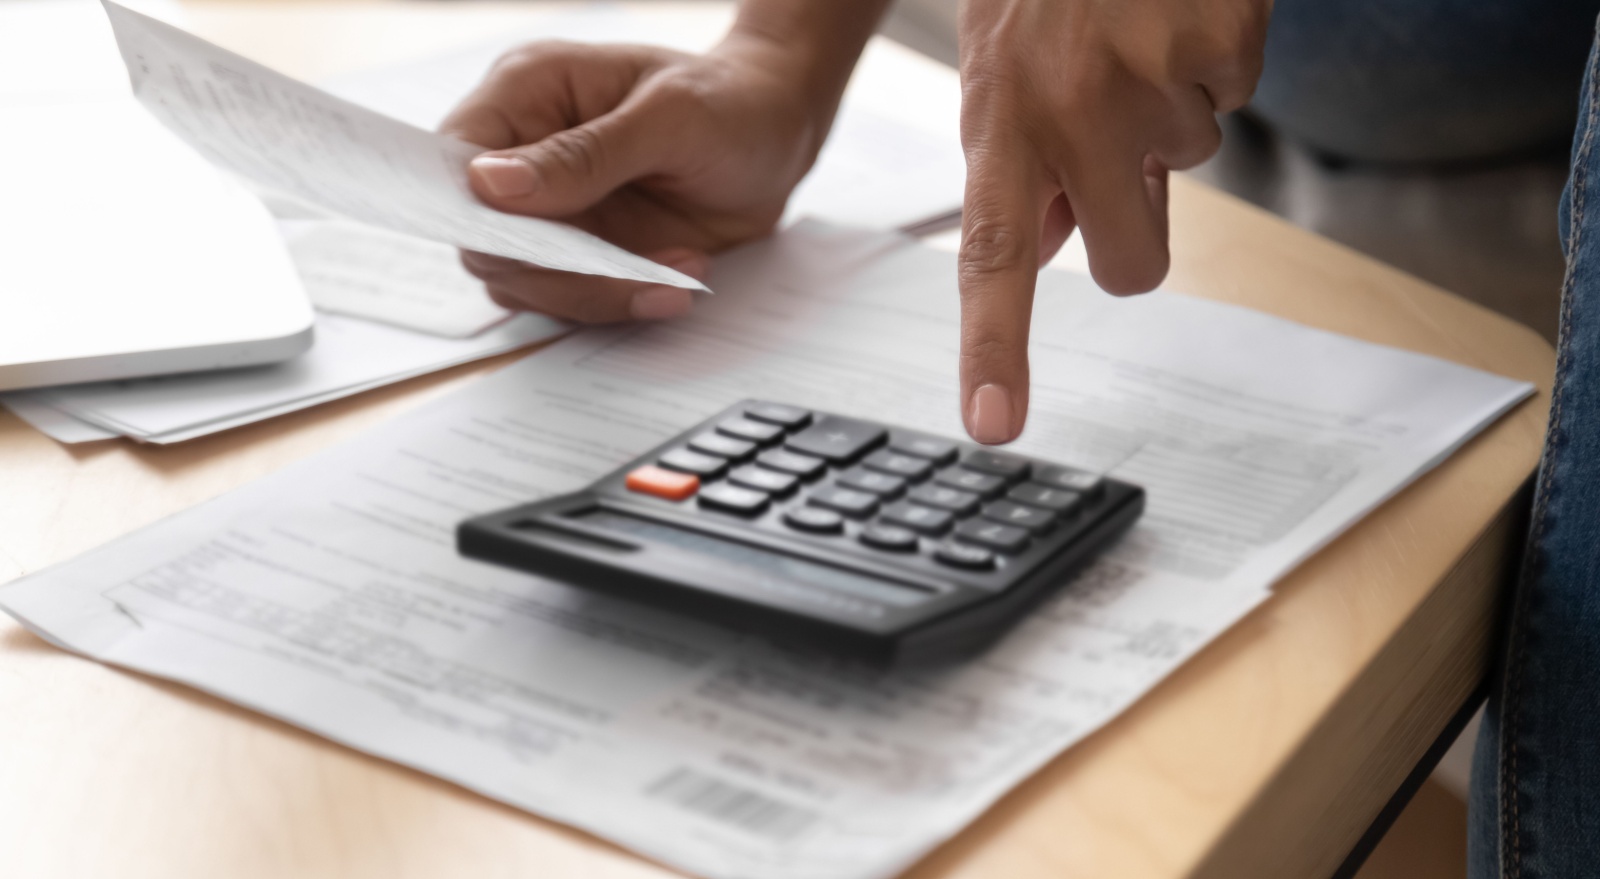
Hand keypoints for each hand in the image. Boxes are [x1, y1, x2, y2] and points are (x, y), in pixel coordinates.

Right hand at [440, 35, 837, 322]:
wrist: (780, 135)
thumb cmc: (729, 102)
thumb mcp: (669, 118)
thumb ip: (584, 154)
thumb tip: (490, 185)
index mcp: (526, 94)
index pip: (454, 159)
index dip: (471, 210)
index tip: (524, 240)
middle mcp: (525, 155)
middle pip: (484, 238)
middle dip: (553, 269)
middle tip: (628, 270)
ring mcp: (554, 210)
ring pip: (524, 283)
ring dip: (598, 292)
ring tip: (677, 270)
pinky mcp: (586, 252)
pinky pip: (574, 300)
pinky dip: (626, 301)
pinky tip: (680, 276)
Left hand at [955, 0, 1269, 442]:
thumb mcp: (1002, 68)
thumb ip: (1023, 167)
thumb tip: (1043, 255)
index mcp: (1000, 119)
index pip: (989, 256)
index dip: (994, 347)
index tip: (994, 426)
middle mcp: (1071, 108)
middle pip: (1134, 262)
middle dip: (1138, 227)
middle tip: (1120, 148)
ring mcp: (1152, 78)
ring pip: (1192, 167)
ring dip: (1170, 117)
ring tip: (1134, 35)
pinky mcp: (1222, 44)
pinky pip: (1237, 97)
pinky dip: (1214, 63)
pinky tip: (1176, 12)